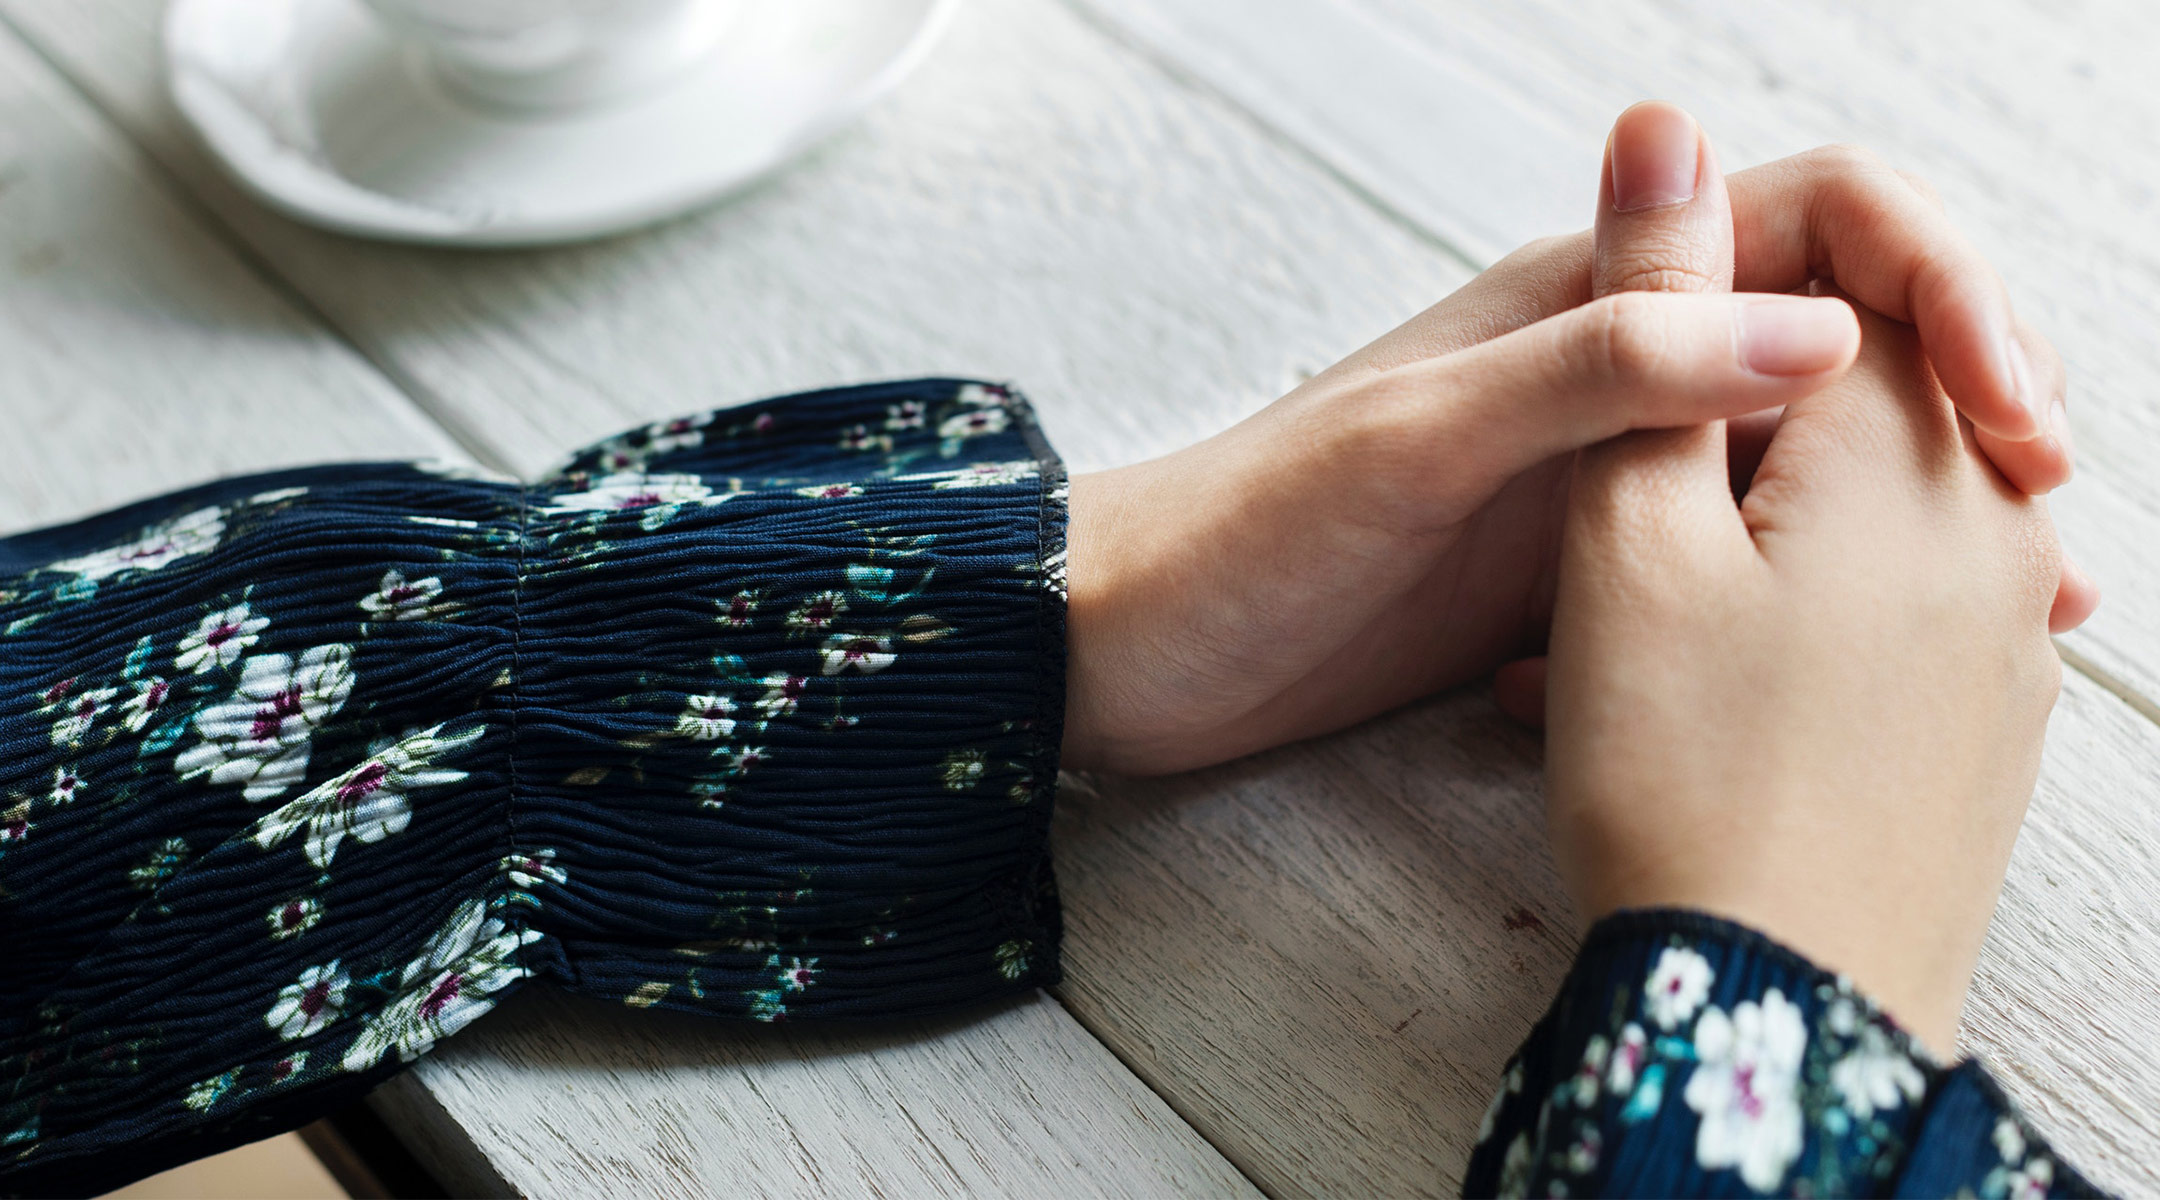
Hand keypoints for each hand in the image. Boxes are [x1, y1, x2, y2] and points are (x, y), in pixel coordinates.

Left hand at [1062, 105, 2087, 774]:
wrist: (1136, 645)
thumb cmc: (1244, 532)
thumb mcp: (1421, 441)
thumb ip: (1602, 372)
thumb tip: (1822, 334)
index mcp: (1584, 294)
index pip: (1820, 218)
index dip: (1942, 286)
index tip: (2010, 408)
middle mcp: (1613, 367)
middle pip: (1843, 329)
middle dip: (1960, 397)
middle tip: (2042, 516)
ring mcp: (1606, 471)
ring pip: (1805, 453)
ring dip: (1912, 505)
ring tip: (2021, 597)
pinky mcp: (1581, 569)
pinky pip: (1738, 555)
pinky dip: (1821, 591)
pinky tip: (1880, 656)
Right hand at [1542, 115, 2068, 1050]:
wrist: (1772, 1012)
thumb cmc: (1678, 767)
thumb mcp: (1620, 521)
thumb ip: (1645, 314)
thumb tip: (1663, 126)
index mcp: (1910, 447)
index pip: (1845, 287)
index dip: (1714, 320)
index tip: (1633, 410)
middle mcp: (1992, 527)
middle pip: (1852, 405)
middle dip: (1717, 451)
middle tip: (1610, 537)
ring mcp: (2005, 639)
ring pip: (1853, 520)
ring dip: (1728, 547)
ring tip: (1613, 638)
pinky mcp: (1983, 729)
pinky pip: (1883, 622)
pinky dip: (1774, 629)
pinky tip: (1677, 700)